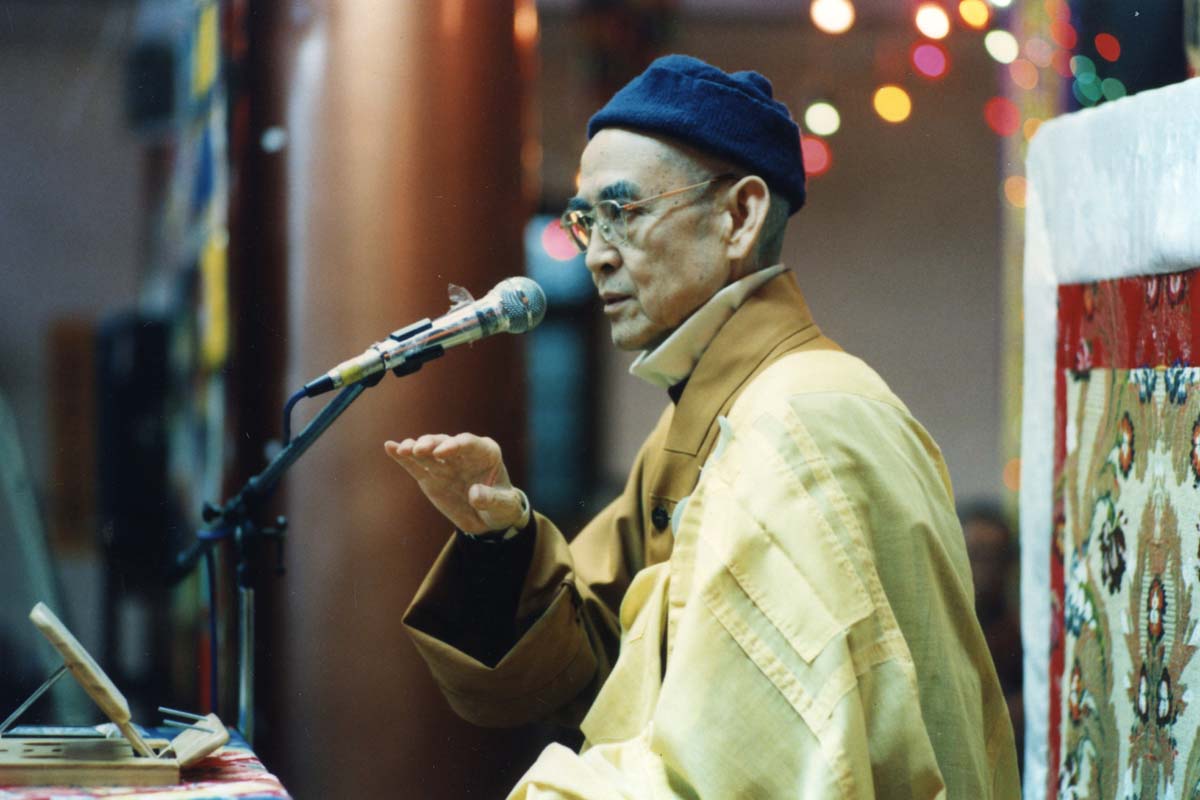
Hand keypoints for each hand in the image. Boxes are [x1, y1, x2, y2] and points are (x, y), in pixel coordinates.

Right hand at [384, 433, 526, 534]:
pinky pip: (416, 465)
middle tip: (419, 450)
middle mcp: (463, 453)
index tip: (441, 452)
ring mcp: (445, 464)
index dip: (455, 445)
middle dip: (431, 444)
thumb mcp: (504, 506)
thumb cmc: (502, 507)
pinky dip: (403, 457)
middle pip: (445, 442)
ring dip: (414, 448)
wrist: (489, 519)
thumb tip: (475, 494)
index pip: (469, 443)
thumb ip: (491, 499)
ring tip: (402, 449)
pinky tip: (389, 446)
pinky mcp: (431, 476)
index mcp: (486, 453)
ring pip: (428, 451)